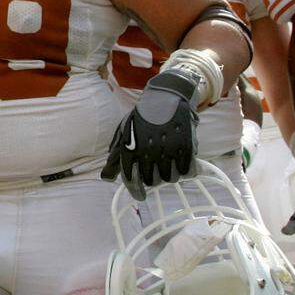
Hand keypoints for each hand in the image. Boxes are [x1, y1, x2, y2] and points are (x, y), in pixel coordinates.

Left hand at [102, 68, 199, 199]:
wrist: (165, 98)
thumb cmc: (141, 118)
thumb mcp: (123, 134)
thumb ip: (115, 158)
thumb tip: (106, 178)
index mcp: (130, 149)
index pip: (131, 180)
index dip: (136, 192)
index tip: (140, 197)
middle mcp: (147, 151)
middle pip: (152, 181)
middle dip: (154, 179)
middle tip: (157, 169)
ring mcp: (167, 149)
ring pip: (170, 178)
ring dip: (170, 174)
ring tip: (169, 162)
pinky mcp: (185, 147)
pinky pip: (187, 171)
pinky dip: (186, 170)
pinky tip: (182, 162)